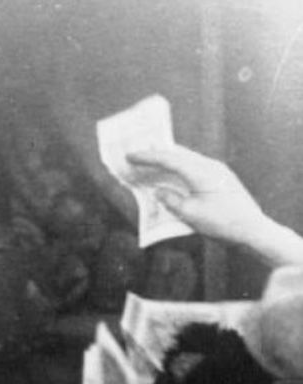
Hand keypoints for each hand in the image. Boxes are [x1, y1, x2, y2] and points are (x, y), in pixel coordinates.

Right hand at [126, 145, 269, 243]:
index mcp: (200, 172)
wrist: (252, 230)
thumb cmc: (220, 223)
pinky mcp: (221, 178)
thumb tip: (159, 191)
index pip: (169, 159)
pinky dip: (178, 167)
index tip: (129, 155)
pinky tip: (172, 174)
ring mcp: (217, 170)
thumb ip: (170, 200)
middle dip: (156, 154)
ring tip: (151, 161)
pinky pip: (194, 166)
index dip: (147, 157)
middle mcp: (209, 166)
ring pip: (187, 158)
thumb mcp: (189, 214)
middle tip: (137, 154)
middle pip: (178, 153)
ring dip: (167, 159)